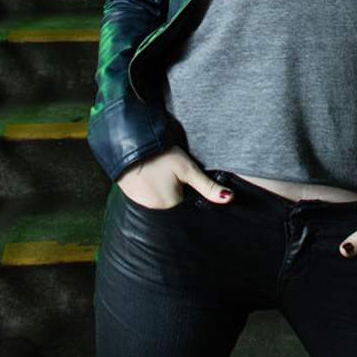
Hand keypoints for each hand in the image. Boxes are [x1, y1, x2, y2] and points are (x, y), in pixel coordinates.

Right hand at [116, 146, 233, 208]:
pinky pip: (149, 199)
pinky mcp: (132, 199)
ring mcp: (142, 207)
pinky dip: (153, 191)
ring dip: (165, 192)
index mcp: (171, 205)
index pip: (189, 205)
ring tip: (162, 175)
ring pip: (162, 203)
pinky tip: (152, 178)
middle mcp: (156, 211)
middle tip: (174, 175)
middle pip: (176, 206)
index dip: (191, 192)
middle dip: (179, 194)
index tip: (187, 179)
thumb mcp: (187, 168)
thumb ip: (207, 186)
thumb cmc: (159, 155)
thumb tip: (229, 199)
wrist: (127, 144)